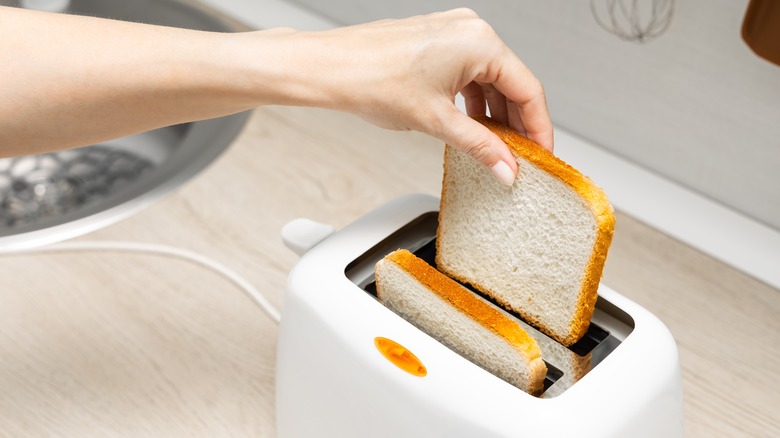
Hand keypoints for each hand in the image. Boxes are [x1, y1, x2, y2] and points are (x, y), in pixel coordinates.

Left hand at [284, 8, 553, 183]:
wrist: (331, 68)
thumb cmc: (372, 79)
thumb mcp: (436, 122)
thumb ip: (480, 147)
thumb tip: (506, 167)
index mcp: (480, 42)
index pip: (528, 89)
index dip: (539, 128)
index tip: (541, 155)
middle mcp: (471, 30)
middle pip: (512, 83)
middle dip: (516, 124)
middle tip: (519, 158)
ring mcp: (453, 33)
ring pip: (490, 80)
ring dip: (495, 115)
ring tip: (494, 148)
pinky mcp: (437, 42)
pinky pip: (469, 73)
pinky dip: (474, 101)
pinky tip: (471, 125)